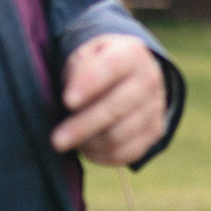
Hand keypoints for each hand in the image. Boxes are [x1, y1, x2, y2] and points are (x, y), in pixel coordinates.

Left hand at [52, 34, 166, 166]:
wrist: (130, 74)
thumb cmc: (98, 64)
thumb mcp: (86, 55)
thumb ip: (78, 71)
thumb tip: (72, 102)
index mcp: (131, 55)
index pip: (111, 68)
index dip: (89, 85)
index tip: (67, 101)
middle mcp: (148, 80)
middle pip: (115, 109)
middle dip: (82, 126)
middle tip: (56, 140)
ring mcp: (154, 107)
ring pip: (119, 135)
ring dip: (89, 143)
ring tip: (69, 140)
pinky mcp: (155, 131)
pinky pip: (127, 153)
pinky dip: (102, 155)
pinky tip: (87, 148)